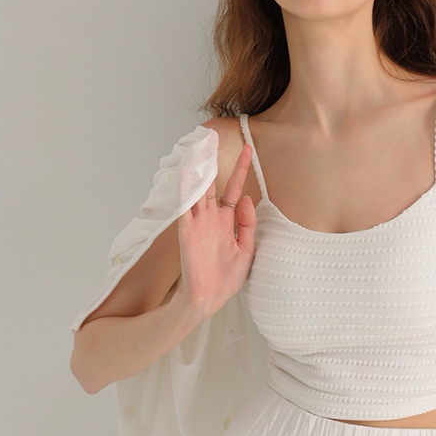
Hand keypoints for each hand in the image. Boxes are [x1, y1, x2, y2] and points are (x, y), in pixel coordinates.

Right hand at [175, 143, 256, 314]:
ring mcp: (198, 223)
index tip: (249, 150)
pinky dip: (186, 189)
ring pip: (198, 189)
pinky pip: (186, 206)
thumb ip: (248, 225)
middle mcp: (211, 218)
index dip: (241, 169)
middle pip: (212, 182)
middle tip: (212, 137)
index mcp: (226, 221)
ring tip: (200, 146)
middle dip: (212, 160)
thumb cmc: (226, 278)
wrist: (209, 298)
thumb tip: (246, 199)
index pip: (234, 189)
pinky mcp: (188, 231)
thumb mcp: (247, 249)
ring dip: (198, 168)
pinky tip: (188, 172)